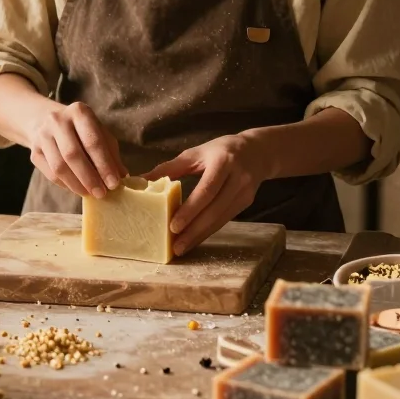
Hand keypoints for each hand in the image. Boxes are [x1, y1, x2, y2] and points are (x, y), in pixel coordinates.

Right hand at [28, 101, 127, 198]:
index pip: (93, 141)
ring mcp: (42, 135)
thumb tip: (122, 176)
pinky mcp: (34, 151)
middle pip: (73, 154)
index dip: (104, 164)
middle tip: (101, 193)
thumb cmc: (81, 129)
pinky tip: (77, 189)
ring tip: (90, 194)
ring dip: (77, 184)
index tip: (114, 183)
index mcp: (79, 112)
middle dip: (90, 177)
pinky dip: (66, 185)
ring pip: (59, 167)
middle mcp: (57, 120)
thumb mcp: (99, 133)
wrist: (47, 121)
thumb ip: (111, 153)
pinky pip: (50, 174)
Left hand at [143, 133, 272, 256]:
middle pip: (215, 209)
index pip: (207, 189)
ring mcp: (244, 192)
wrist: (257, 151)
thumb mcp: (196, 153)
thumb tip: (142, 180)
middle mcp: (237, 177)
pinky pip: (224, 220)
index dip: (191, 209)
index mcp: (223, 161)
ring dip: (200, 235)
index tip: (174, 226)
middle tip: (175, 246)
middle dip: (194, 230)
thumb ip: (171, 167)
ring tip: (181, 248)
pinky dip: (208, 231)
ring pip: (220, 218)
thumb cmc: (220, 150)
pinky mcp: (246, 202)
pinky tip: (194, 239)